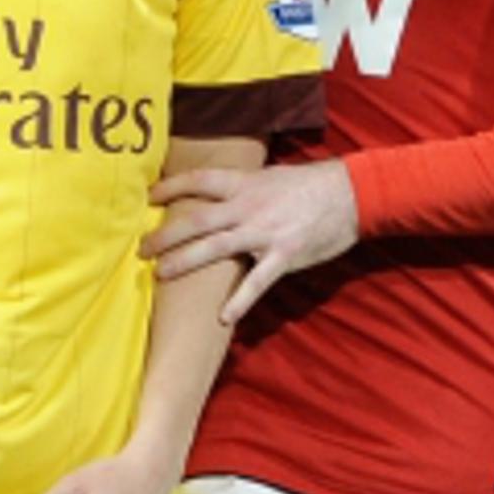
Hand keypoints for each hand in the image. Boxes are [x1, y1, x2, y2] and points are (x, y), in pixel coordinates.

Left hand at [141, 159, 359, 323]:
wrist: (353, 194)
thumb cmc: (311, 185)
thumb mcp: (271, 176)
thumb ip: (243, 187)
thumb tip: (218, 191)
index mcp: (245, 184)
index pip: (199, 181)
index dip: (171, 187)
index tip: (148, 197)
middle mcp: (249, 207)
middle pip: (196, 220)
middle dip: (165, 234)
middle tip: (140, 249)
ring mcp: (265, 232)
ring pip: (215, 248)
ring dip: (185, 262)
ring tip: (161, 274)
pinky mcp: (284, 256)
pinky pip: (257, 282)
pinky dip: (240, 301)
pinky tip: (223, 317)